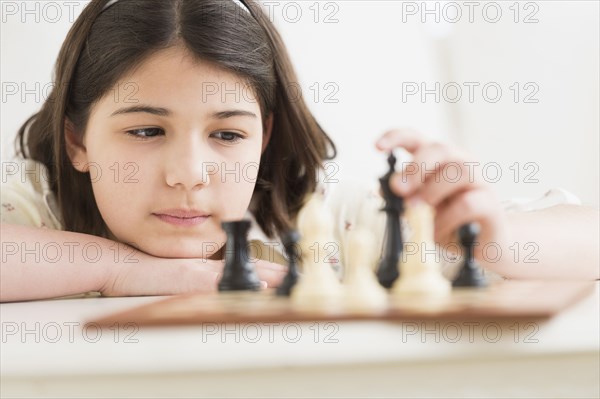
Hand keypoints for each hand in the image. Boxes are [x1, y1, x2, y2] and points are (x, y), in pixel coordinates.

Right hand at [101, 245, 286, 296]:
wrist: (121, 266)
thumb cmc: (144, 273)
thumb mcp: (173, 277)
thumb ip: (194, 282)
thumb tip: (215, 288)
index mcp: (206, 268)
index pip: (243, 267)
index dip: (267, 270)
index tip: (286, 274)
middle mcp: (208, 267)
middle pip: (249, 267)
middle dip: (276, 272)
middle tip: (298, 275)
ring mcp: (199, 271)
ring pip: (241, 273)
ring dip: (267, 276)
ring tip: (289, 280)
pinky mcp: (189, 278)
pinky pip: (220, 282)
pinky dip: (240, 285)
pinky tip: (260, 287)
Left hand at [376, 129, 508, 262]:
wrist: (481, 245)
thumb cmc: (446, 220)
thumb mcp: (419, 207)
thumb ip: (402, 196)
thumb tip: (382, 189)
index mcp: (436, 160)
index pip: (415, 138)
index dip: (396, 137)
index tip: (376, 147)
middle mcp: (459, 163)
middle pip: (440, 149)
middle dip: (416, 167)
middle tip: (399, 189)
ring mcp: (478, 181)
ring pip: (458, 171)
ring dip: (432, 191)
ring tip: (416, 211)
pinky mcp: (491, 204)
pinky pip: (468, 204)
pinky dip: (446, 219)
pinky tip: (435, 231)